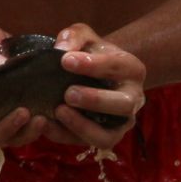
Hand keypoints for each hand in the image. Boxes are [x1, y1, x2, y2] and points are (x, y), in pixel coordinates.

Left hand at [40, 23, 146, 149]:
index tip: (65, 61)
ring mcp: (121, 123)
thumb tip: (61, 50)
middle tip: (68, 93)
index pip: (117, 66)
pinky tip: (46, 124)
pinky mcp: (106, 138)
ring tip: (59, 111)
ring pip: (109, 135)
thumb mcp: (84, 37)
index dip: (92, 64)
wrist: (95, 75)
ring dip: (83, 126)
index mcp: (132, 69)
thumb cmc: (91, 54)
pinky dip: (66, 136)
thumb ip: (74, 36)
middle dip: (96, 100)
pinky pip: (88, 144)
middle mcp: (133, 98)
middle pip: (123, 104)